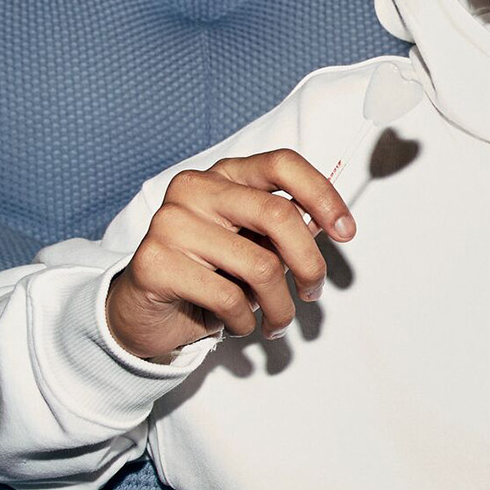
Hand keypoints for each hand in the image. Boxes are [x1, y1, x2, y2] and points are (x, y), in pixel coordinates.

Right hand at [105, 149, 354, 361]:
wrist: (144, 312)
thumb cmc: (207, 275)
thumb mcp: (252, 246)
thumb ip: (285, 232)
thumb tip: (329, 223)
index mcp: (224, 175)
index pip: (282, 164)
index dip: (322, 195)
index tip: (345, 231)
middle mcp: (195, 189)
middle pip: (278, 215)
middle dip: (309, 263)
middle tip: (312, 292)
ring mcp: (170, 222)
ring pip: (260, 266)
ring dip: (279, 306)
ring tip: (276, 322)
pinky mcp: (156, 262)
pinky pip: (228, 297)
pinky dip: (245, 321)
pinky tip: (237, 324)